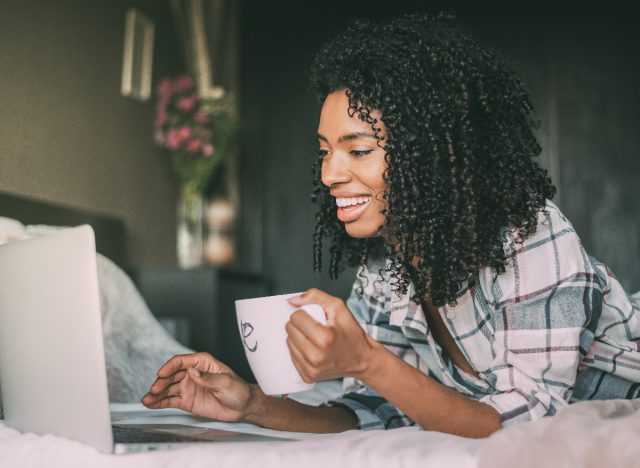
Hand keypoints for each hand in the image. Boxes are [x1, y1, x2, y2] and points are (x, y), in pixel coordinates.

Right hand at [141, 352, 255, 421]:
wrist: (243, 407)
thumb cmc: (238, 390)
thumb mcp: (226, 382)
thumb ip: (208, 378)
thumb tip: (192, 372)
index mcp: (203, 362)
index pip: (182, 361)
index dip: (170, 366)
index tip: (161, 373)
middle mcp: (193, 373)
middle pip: (171, 375)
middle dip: (161, 382)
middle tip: (154, 390)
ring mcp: (188, 386)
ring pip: (168, 388)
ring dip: (156, 393)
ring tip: (147, 399)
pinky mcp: (186, 400)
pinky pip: (170, 400)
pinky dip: (159, 402)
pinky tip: (150, 403)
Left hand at [286, 288, 374, 382]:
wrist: (362, 360)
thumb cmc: (352, 334)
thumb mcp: (338, 307)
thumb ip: (314, 296)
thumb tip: (292, 301)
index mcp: (325, 338)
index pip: (296, 318)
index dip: (303, 314)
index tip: (314, 318)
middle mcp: (316, 356)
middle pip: (290, 330)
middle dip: (299, 325)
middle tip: (315, 328)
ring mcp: (311, 368)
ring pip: (289, 343)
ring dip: (298, 337)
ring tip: (314, 338)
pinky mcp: (307, 376)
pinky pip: (292, 356)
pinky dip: (299, 350)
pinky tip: (312, 349)